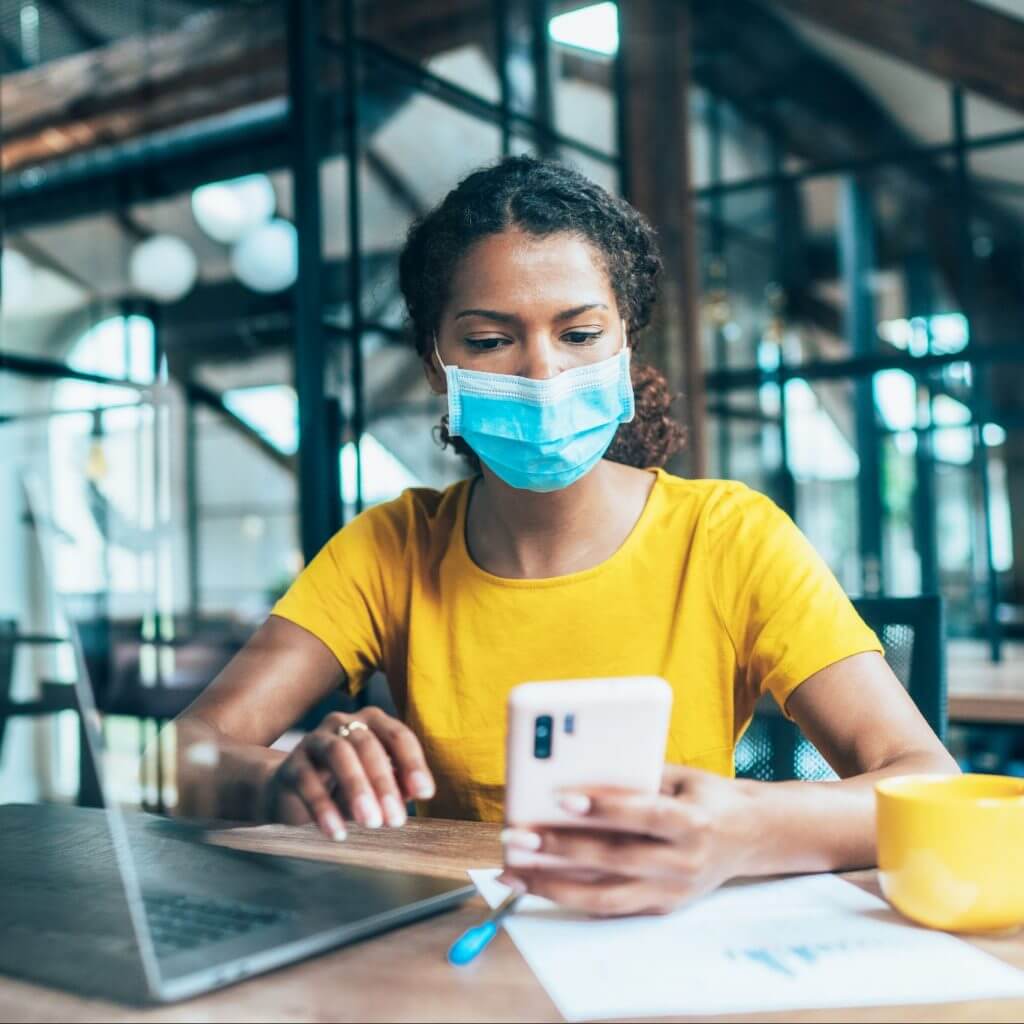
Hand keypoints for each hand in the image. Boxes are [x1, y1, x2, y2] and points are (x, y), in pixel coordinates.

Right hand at [264, 709, 434, 838]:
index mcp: (372, 723)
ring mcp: (315, 739)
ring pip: (339, 753)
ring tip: (371, 822)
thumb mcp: (374, 788)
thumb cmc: (342, 787)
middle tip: (396, 819)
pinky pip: (307, 780)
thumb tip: (417, 792)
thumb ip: (396, 786)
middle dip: (384, 782)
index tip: (425, 793)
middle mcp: (343, 723)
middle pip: (368, 744)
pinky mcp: (291, 764)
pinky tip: (336, 832)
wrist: (290, 792)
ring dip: (357, 788)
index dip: (413, 763)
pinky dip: (323, 807)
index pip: (398, 736)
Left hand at [499, 765, 757, 915]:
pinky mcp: (661, 909)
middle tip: (517, 837)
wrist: (751, 837)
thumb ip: (636, 774)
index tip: (560, 796)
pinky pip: (609, 907)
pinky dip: (569, 897)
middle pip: (615, 860)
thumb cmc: (705, 796)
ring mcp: (672, 892)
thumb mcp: (680, 775)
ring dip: (553, 886)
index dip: (604, 807)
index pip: (644, 815)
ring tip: (512, 873)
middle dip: (560, 850)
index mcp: (693, 821)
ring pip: (605, 896)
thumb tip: (577, 768)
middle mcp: (684, 863)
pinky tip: (536, 886)